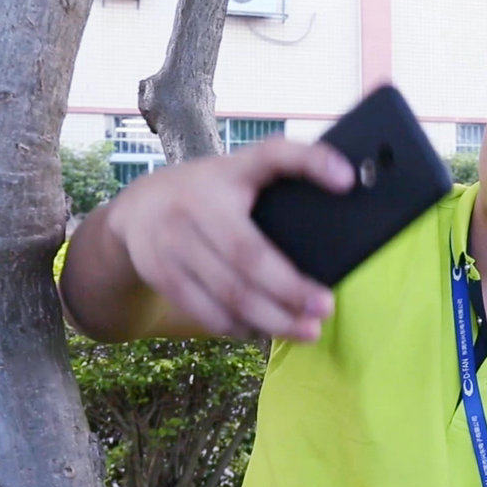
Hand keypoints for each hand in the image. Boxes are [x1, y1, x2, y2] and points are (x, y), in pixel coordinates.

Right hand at [106, 137, 355, 340]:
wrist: (138, 207)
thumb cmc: (211, 193)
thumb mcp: (241, 174)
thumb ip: (282, 181)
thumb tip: (344, 195)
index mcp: (230, 171)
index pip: (274, 155)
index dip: (311, 163)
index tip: (347, 179)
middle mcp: (196, 201)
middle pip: (248, 254)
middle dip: (291, 288)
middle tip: (324, 307)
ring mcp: (172, 240)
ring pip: (228, 292)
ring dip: (272, 318)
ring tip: (306, 330)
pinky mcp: (159, 272)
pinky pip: (205, 310)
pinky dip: (240, 327)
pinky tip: (264, 331)